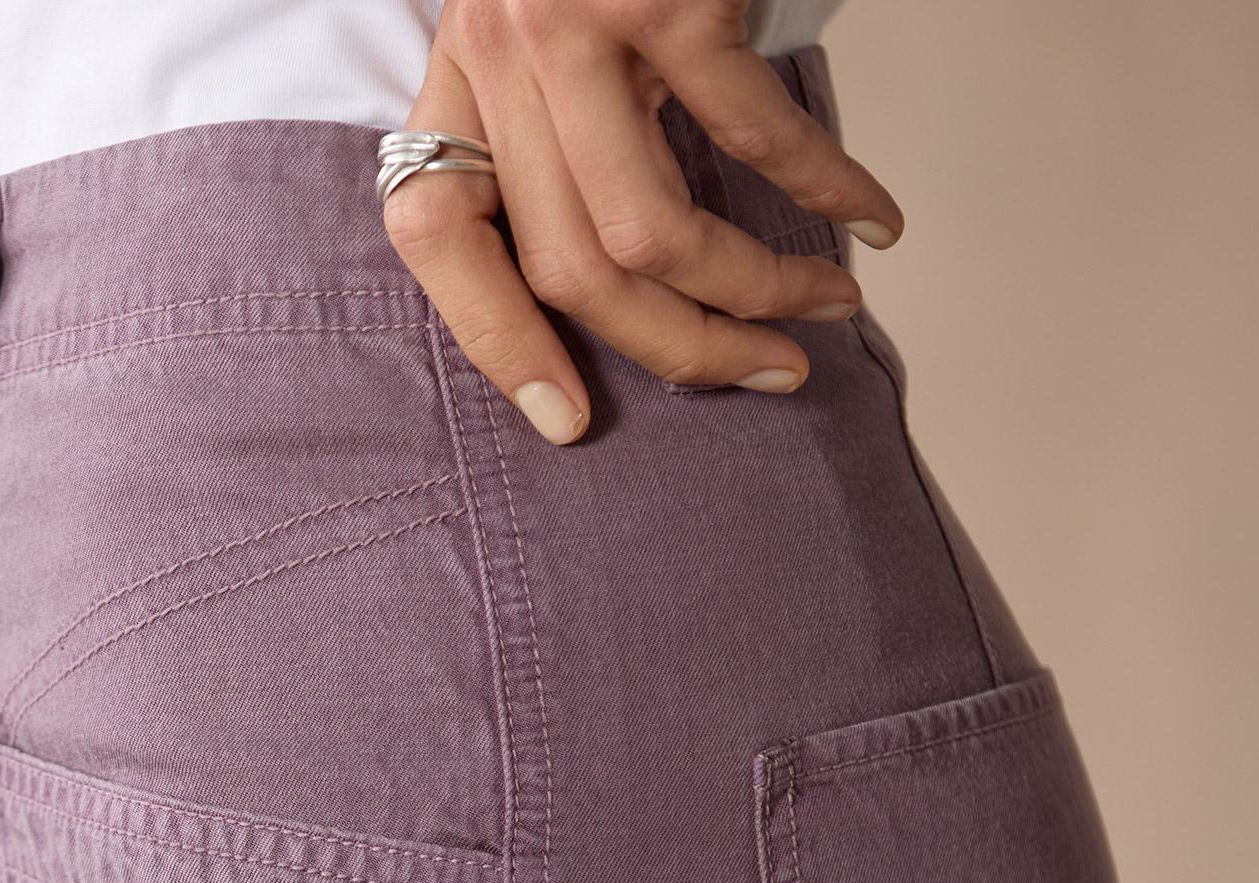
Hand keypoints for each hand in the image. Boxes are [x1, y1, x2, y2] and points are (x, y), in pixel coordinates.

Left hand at [384, 0, 905, 439]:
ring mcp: (579, 24)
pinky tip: (871, 215)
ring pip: (651, 234)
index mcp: (461, 75)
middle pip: (569, 269)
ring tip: (826, 306)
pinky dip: (825, 186)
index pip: (433, 234)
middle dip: (680, 348)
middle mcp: (502, 56)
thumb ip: (551, 132)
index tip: (566, 422)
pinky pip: (754, 132)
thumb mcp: (537, 26)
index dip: (493, 342)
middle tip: (767, 373)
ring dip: (753, 292)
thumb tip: (636, 274)